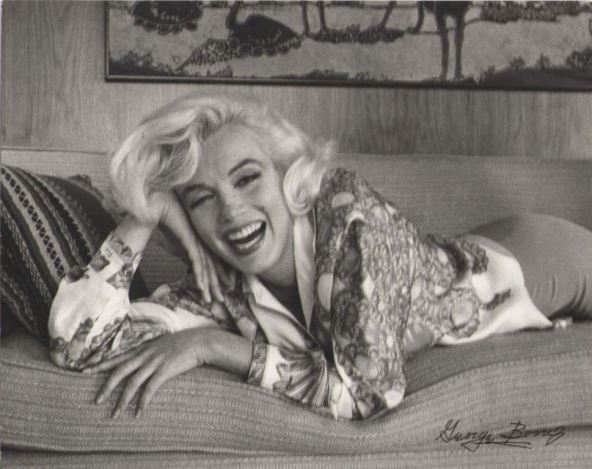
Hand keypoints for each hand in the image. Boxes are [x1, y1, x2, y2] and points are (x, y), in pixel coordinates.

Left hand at [84, 328, 214, 417]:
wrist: (199, 341)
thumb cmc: (183, 343)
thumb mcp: (162, 344)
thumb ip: (150, 351)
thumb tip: (141, 358)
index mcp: (143, 349)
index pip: (117, 357)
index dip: (100, 365)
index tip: (85, 371)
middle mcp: (145, 355)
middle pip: (119, 372)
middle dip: (106, 387)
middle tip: (96, 400)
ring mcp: (154, 362)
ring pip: (132, 383)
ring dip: (122, 400)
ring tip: (115, 414)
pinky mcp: (164, 370)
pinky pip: (150, 389)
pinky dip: (142, 401)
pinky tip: (138, 412)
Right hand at [144, 191, 225, 302]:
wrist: (157, 205)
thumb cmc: (165, 221)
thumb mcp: (175, 242)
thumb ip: (182, 252)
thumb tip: (187, 264)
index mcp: (199, 243)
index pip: (210, 264)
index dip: (216, 278)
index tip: (219, 292)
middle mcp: (201, 243)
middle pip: (212, 267)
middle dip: (216, 285)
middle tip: (221, 301)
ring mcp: (197, 241)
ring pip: (206, 267)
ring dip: (208, 284)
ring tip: (210, 299)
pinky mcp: (190, 240)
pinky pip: (196, 261)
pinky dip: (199, 275)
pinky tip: (201, 286)